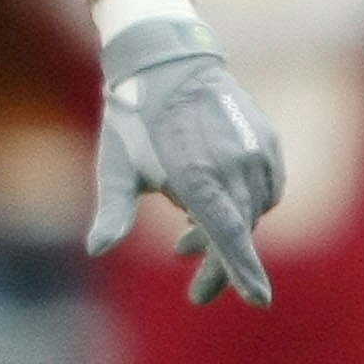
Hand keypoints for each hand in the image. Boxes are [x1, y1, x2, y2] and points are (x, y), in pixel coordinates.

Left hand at [86, 17, 284, 306]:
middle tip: (197, 295)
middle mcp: (233, 161)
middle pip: (238, 231)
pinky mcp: (267, 141)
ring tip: (185, 239)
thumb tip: (96, 248)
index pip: (228, 232)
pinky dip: (245, 206)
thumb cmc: (133, 119)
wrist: (167, 62)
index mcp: (196, 172)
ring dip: (226, 234)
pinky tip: (212, 208)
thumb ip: (112, 210)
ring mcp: (256, 150)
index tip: (258, 300)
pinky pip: (266, 189)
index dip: (242, 268)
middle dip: (221, 266)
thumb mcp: (115, 166)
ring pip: (252, 211)